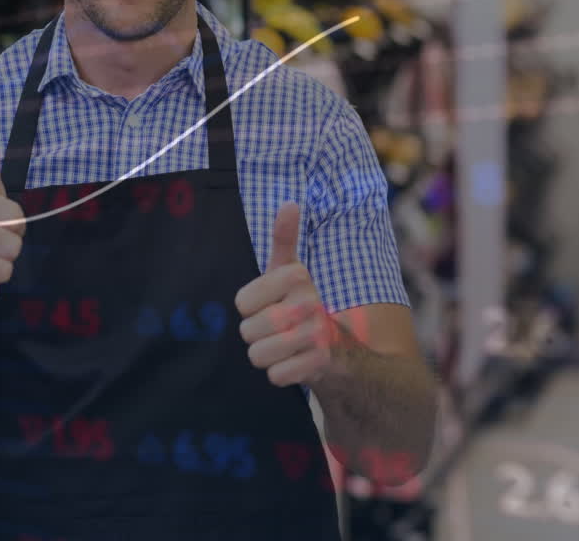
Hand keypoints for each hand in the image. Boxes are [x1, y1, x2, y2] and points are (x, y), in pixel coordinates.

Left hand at [235, 202, 337, 386]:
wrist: (338, 348)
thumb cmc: (299, 304)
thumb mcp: (288, 270)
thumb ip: (284, 239)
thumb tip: (289, 203)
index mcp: (296, 276)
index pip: (241, 302)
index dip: (250, 308)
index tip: (269, 304)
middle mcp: (309, 302)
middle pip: (247, 330)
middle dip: (256, 335)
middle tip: (276, 329)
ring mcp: (316, 334)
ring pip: (257, 355)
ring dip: (265, 355)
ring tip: (282, 346)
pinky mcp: (319, 363)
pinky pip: (275, 375)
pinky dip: (280, 374)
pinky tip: (294, 363)